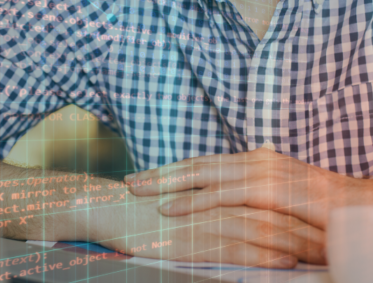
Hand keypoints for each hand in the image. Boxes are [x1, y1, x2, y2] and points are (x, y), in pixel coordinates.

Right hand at [94, 186, 325, 266]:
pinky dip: (265, 256)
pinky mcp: (199, 239)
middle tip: (334, 234)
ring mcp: (209, 218)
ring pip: (262, 228)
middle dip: (306, 223)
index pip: (266, 194)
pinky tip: (286, 263)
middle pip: (272, 209)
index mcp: (218, 186)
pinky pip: (239, 249)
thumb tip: (234, 187)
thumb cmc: (149, 204)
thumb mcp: (183, 190)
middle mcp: (218, 199)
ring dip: (295, 241)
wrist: (116, 209)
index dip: (296, 206)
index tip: (321, 217)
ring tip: (324, 252)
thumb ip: (211, 188)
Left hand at [124, 148, 372, 230]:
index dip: (174, 170)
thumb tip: (230, 190)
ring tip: (138, 190)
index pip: (204, 163)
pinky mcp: (269, 190)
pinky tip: (170, 208)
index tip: (147, 177)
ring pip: (203, 174)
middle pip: (196, 164)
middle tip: (130, 180)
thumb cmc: (317, 208)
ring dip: (167, 182)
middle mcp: (252, 160)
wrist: (358, 208)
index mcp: (251, 162)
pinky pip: (223, 196)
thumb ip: (252, 193)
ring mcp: (260, 172)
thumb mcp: (279, 197)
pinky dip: (194, 201)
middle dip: (160, 173)